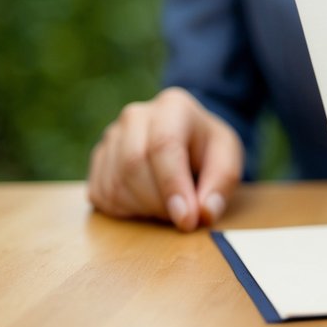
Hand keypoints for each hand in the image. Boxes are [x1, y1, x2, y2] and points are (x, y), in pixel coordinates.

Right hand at [87, 87, 243, 230]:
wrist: (186, 140)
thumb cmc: (207, 149)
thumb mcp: (228, 157)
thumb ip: (222, 183)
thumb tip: (204, 213)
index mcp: (173, 106)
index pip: (163, 146)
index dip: (173, 187)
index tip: (187, 219)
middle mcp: (135, 116)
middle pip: (133, 164)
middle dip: (159, 201)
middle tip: (182, 217)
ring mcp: (111, 136)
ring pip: (115, 183)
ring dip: (144, 209)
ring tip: (169, 207)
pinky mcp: (98, 160)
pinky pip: (101, 194)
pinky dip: (125, 210)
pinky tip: (148, 204)